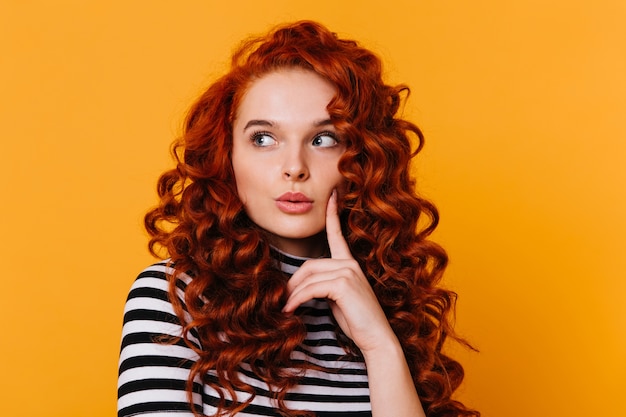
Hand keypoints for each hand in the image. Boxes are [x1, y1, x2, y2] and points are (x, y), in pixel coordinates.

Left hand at [282, 190, 397, 353]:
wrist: (376, 339)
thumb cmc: (358, 322)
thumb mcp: (337, 300)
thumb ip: (324, 286)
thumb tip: (300, 287)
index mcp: (350, 264)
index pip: (337, 235)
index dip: (332, 214)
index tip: (331, 196)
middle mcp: (350, 264)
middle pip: (309, 265)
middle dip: (293, 283)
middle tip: (283, 300)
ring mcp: (348, 272)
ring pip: (308, 277)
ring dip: (293, 295)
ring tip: (286, 309)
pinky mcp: (343, 284)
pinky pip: (311, 288)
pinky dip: (297, 300)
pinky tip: (291, 310)